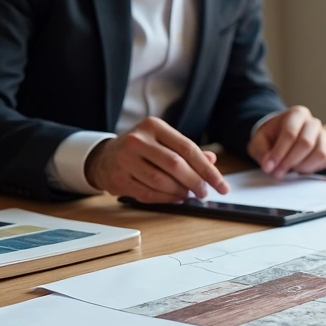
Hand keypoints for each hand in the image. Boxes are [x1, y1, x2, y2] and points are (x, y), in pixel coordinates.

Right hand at [86, 117, 227, 202]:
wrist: (104, 157)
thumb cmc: (141, 149)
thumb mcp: (163, 142)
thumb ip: (187, 151)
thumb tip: (212, 161)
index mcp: (153, 126)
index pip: (188, 148)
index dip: (208, 170)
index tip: (221, 185)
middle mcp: (138, 140)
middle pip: (176, 165)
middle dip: (196, 183)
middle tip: (204, 193)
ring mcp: (125, 160)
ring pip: (162, 181)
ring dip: (181, 192)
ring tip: (189, 195)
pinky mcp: (119, 179)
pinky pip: (149, 194)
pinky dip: (167, 199)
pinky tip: (175, 198)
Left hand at [248, 106, 325, 176]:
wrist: (282, 135)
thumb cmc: (272, 137)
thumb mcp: (259, 142)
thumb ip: (261, 152)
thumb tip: (269, 166)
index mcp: (296, 114)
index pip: (290, 133)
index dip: (279, 153)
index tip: (269, 167)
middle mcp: (313, 122)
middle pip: (306, 143)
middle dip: (290, 161)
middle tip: (278, 172)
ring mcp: (324, 134)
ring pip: (320, 153)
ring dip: (303, 166)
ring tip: (291, 169)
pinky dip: (314, 168)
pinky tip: (302, 167)